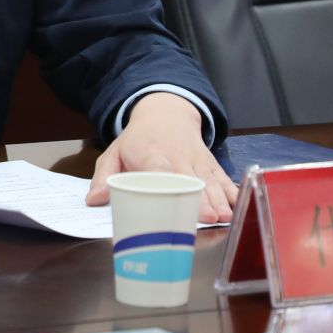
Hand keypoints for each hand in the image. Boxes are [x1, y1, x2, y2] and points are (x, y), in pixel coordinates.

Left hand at [88, 94, 237, 223]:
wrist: (166, 113)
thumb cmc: (137, 141)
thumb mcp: (114, 153)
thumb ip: (104, 177)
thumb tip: (94, 200)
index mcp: (151, 155)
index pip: (161, 170)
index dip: (173, 186)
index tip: (180, 202)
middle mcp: (178, 158)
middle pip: (191, 180)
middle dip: (202, 200)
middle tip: (212, 218)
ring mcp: (197, 162)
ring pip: (210, 181)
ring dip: (219, 200)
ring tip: (226, 217)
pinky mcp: (211, 165)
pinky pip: (223, 179)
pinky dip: (232, 192)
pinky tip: (239, 206)